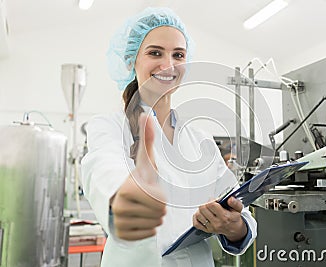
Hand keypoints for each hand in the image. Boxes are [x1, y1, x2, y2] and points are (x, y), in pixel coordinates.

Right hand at [111, 113, 165, 240]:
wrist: (125, 196)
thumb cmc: (140, 179)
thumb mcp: (146, 161)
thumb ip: (148, 139)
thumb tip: (147, 114)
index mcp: (127, 189)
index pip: (160, 202)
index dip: (161, 196)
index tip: (150, 190)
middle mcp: (120, 206)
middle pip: (158, 214)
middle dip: (159, 208)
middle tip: (148, 200)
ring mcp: (119, 221)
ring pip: (154, 225)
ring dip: (154, 217)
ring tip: (145, 208)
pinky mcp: (121, 233)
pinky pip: (147, 235)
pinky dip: (149, 228)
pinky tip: (141, 218)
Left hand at [192, 196, 246, 241]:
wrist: (234, 229)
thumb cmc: (234, 218)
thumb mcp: (238, 209)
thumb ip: (235, 202)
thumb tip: (230, 199)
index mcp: (224, 217)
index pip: (211, 205)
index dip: (212, 200)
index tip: (215, 200)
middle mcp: (217, 223)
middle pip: (203, 209)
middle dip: (206, 204)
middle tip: (210, 204)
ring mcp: (211, 227)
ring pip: (198, 215)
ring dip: (201, 210)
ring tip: (206, 209)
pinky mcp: (207, 230)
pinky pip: (196, 223)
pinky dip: (196, 217)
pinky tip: (201, 214)